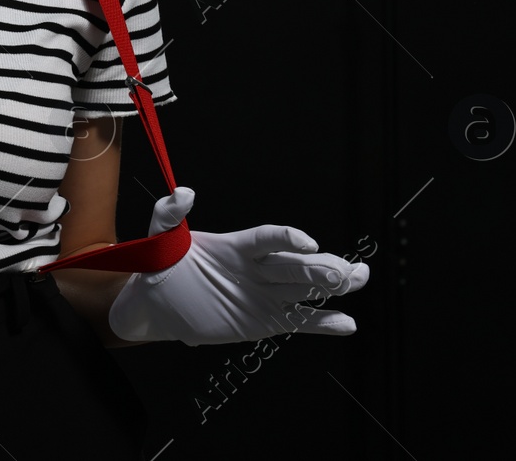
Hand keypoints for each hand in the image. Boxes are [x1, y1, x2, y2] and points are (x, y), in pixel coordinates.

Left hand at [107, 187, 369, 345]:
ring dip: (333, 284)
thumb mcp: (160, 238)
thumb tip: (183, 191)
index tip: (306, 243)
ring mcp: (264, 295)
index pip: (266, 239)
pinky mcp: (265, 321)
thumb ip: (169, 214)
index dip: (286, 238)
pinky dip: (323, 323)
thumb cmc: (160, 266)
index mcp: (237, 246)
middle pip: (295, 265)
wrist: (157, 305)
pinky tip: (347, 324)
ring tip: (358, 278)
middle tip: (351, 270)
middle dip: (323, 266)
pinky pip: (298, 321)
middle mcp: (257, 269)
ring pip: (305, 288)